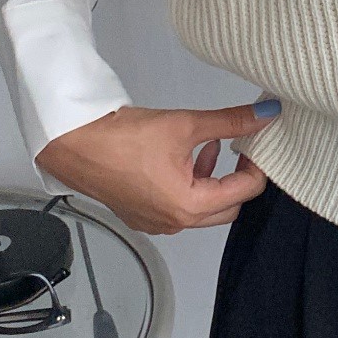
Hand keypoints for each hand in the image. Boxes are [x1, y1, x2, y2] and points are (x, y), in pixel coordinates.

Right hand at [35, 102, 280, 234]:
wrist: (72, 144)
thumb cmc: (123, 137)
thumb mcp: (185, 124)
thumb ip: (230, 121)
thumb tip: (265, 114)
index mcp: (190, 206)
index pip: (245, 192)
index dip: (257, 166)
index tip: (257, 143)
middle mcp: (175, 222)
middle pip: (228, 207)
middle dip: (239, 179)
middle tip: (242, 149)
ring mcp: (157, 223)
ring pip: (203, 210)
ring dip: (214, 181)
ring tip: (213, 146)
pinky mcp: (142, 215)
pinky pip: (180, 208)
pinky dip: (191, 187)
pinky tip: (186, 158)